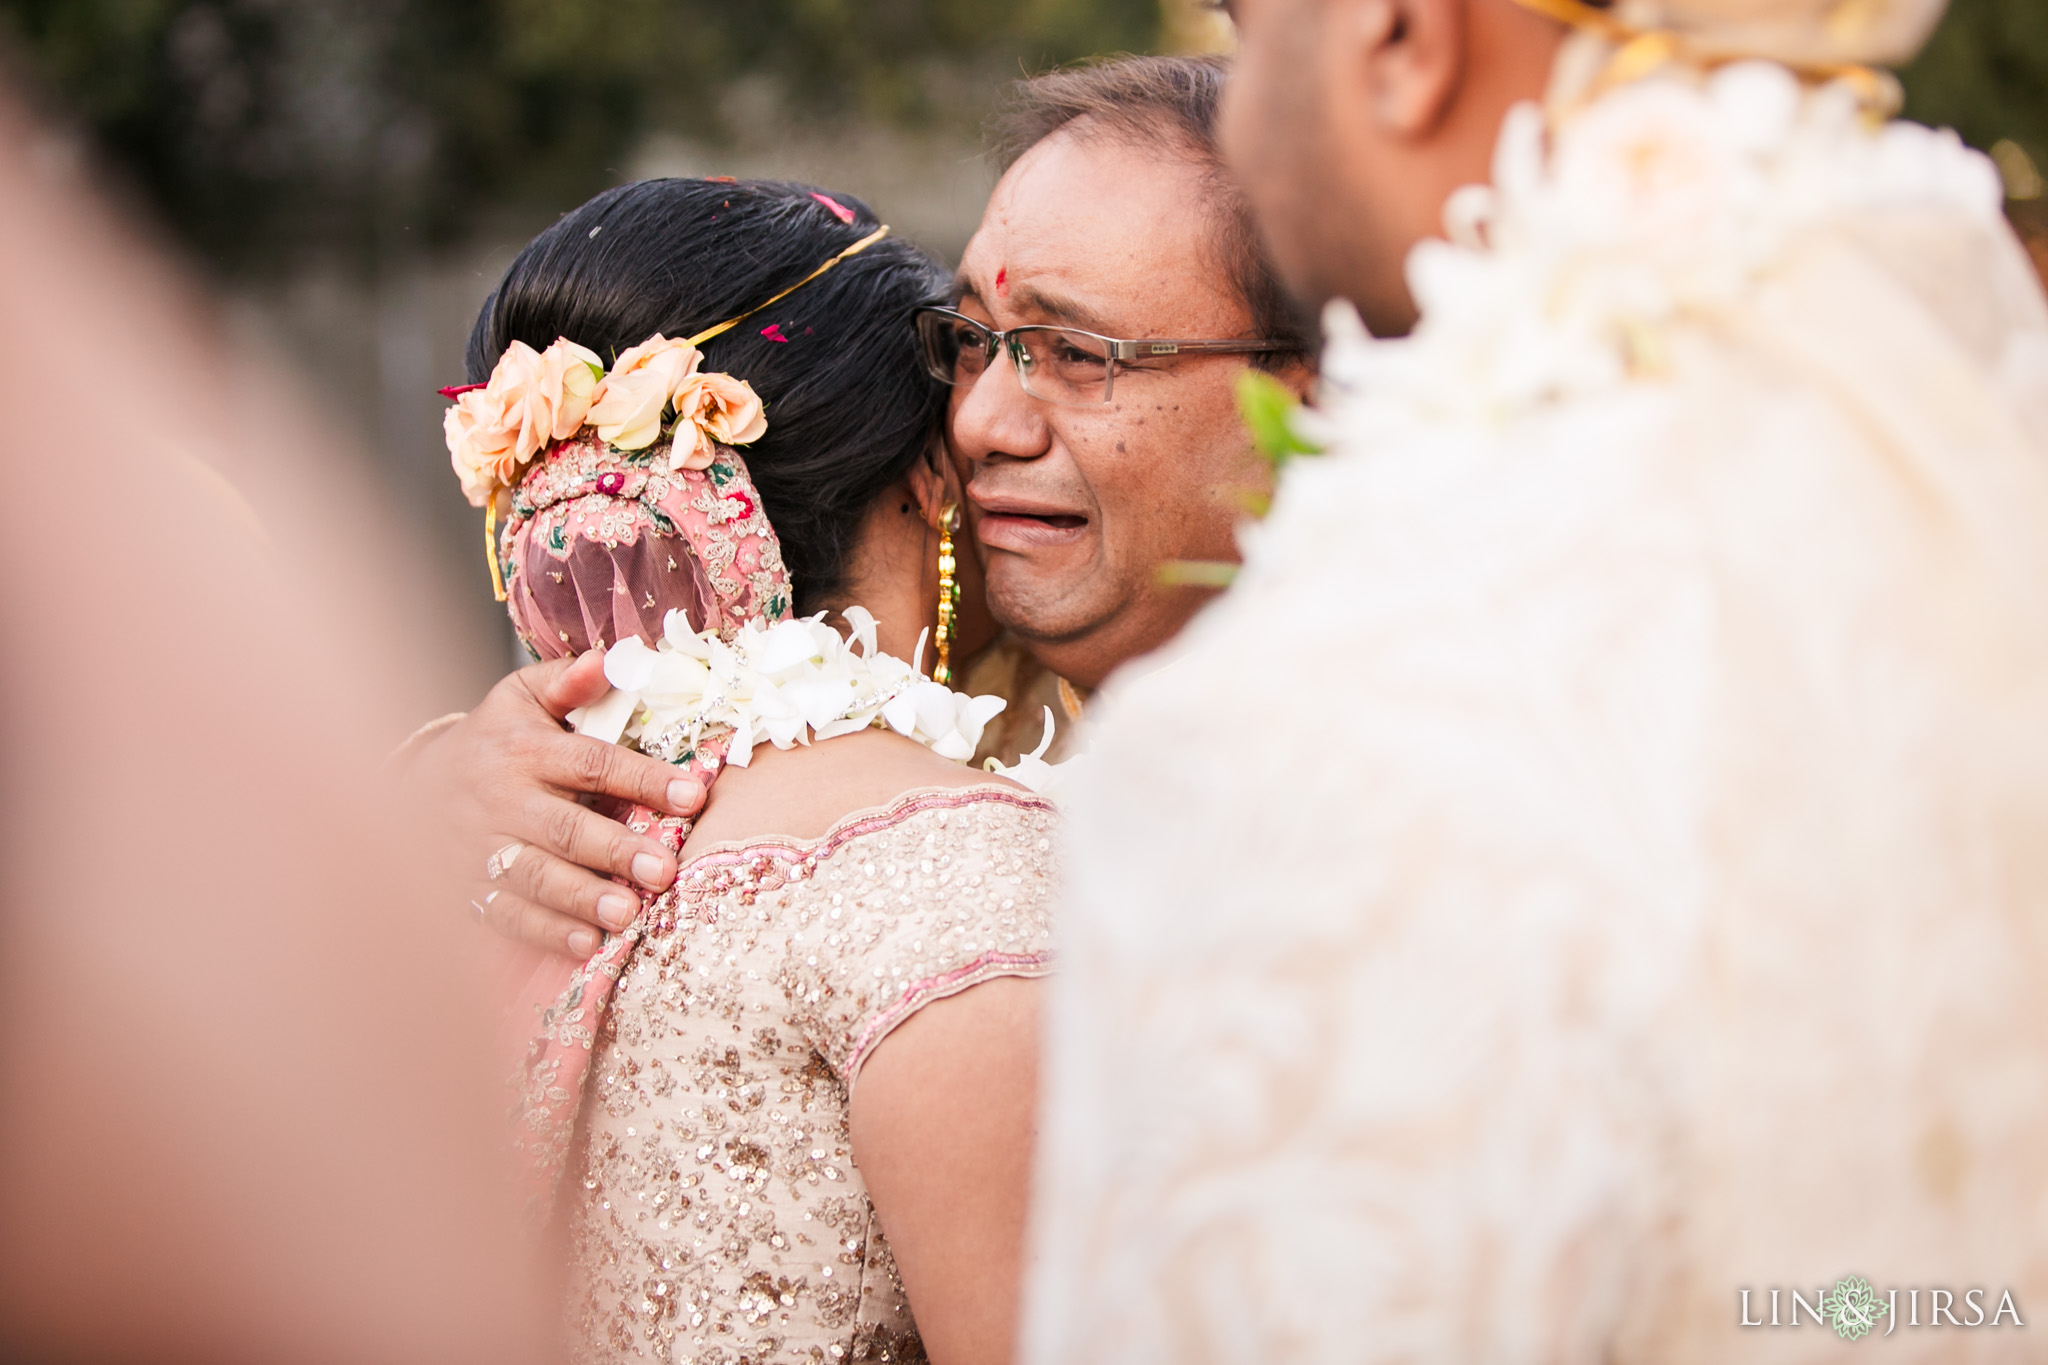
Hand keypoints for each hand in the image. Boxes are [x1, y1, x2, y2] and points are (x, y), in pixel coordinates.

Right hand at [404, 650, 703, 956]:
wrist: (413, 785)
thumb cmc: (495, 738)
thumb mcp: (522, 697)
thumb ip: (567, 682)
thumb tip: (610, 660)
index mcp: (524, 749)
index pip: (590, 762)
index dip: (641, 779)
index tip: (692, 795)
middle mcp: (502, 801)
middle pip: (563, 828)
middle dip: (614, 850)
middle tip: (663, 871)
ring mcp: (482, 848)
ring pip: (535, 877)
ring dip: (582, 899)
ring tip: (627, 914)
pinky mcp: (469, 886)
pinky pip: (507, 913)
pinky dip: (546, 932)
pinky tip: (585, 944)